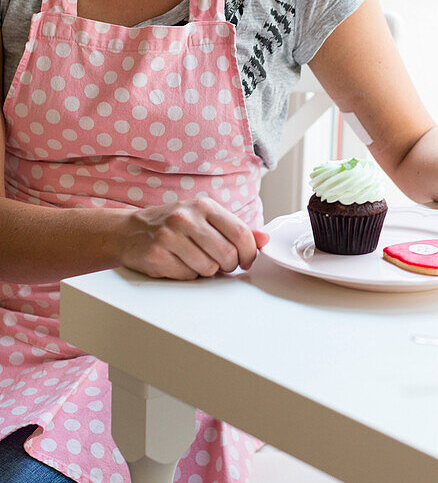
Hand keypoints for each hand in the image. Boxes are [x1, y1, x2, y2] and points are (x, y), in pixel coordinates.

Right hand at [116, 196, 269, 279]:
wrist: (129, 231)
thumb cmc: (173, 225)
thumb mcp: (205, 218)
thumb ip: (235, 229)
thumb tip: (264, 240)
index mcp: (204, 206)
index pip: (241, 233)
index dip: (249, 253)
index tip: (246, 260)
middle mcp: (187, 218)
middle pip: (227, 254)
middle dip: (228, 265)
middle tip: (220, 263)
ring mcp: (170, 236)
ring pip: (208, 269)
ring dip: (206, 270)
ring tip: (194, 259)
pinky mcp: (156, 255)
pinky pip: (187, 276)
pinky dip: (187, 275)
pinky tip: (177, 263)